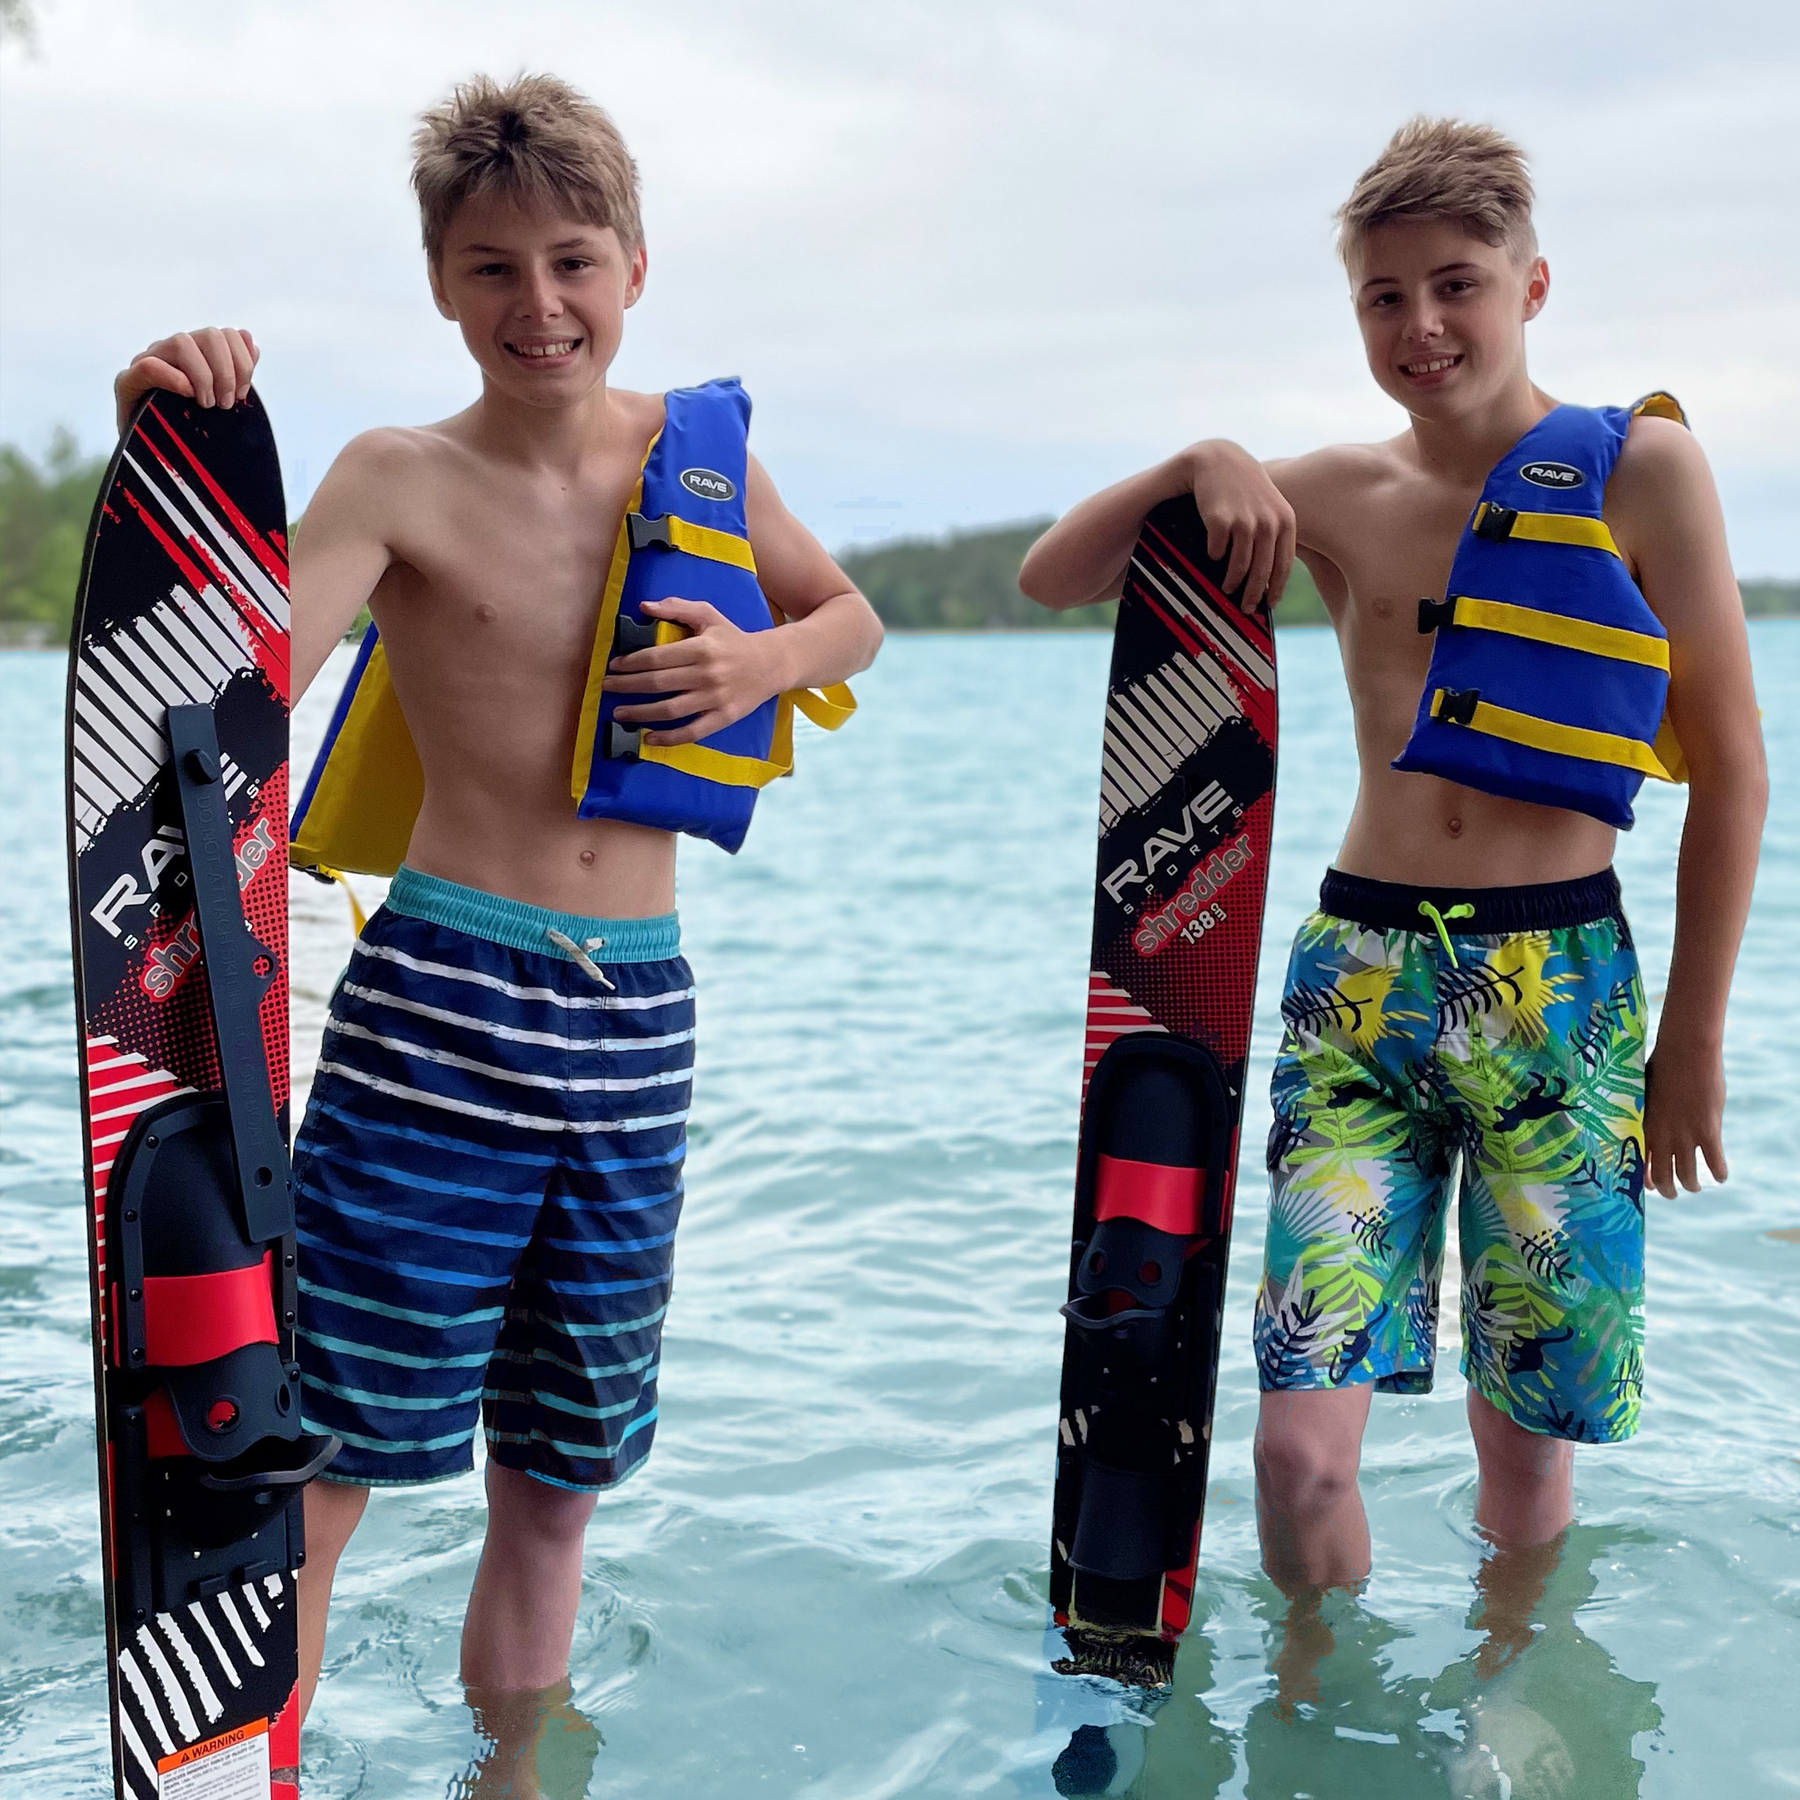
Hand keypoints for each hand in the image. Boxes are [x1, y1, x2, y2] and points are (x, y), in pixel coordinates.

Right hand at [115, 328, 259, 432]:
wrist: (157, 459)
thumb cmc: (192, 430)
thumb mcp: (220, 400)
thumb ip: (236, 370)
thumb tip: (250, 342)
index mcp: (197, 353)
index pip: (226, 334)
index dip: (242, 362)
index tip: (244, 394)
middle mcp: (173, 351)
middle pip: (210, 335)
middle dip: (227, 372)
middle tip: (226, 404)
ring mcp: (149, 361)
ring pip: (182, 342)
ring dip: (204, 376)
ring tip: (207, 406)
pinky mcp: (128, 382)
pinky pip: (149, 366)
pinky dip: (174, 378)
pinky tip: (187, 396)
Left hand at [604, 598, 787, 746]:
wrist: (772, 663)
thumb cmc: (734, 638)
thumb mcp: (709, 615)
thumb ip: (677, 608)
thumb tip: (644, 607)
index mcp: (701, 648)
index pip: (657, 657)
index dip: (631, 662)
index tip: (614, 665)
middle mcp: (707, 674)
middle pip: (657, 683)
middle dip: (627, 686)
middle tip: (606, 687)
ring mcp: (715, 698)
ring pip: (670, 709)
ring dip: (640, 712)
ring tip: (619, 713)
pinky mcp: (723, 717)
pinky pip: (692, 731)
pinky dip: (669, 737)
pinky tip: (649, 737)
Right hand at [1180, 439, 1295, 611]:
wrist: (1218, 460)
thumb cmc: (1245, 488)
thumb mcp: (1269, 507)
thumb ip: (1275, 535)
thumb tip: (1272, 578)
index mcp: (1285, 521)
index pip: (1283, 565)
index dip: (1276, 589)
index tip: (1269, 605)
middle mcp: (1268, 522)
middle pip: (1262, 572)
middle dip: (1254, 595)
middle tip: (1246, 608)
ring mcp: (1244, 521)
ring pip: (1239, 566)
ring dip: (1231, 582)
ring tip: (1227, 587)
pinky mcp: (1220, 520)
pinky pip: (1216, 552)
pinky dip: (1213, 556)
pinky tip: (1213, 554)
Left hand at [1643, 1034, 1727, 1198]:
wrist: (1685, 1052)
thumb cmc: (1660, 1065)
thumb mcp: (1642, 1091)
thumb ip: (1643, 1111)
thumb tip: (1637, 1117)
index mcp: (1643, 1127)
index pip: (1640, 1164)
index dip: (1645, 1179)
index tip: (1650, 1185)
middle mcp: (1662, 1136)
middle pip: (1664, 1176)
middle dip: (1668, 1190)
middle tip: (1672, 1194)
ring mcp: (1686, 1135)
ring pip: (1688, 1175)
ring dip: (1692, 1185)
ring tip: (1694, 1187)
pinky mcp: (1709, 1131)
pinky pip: (1715, 1162)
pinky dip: (1719, 1173)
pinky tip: (1720, 1177)